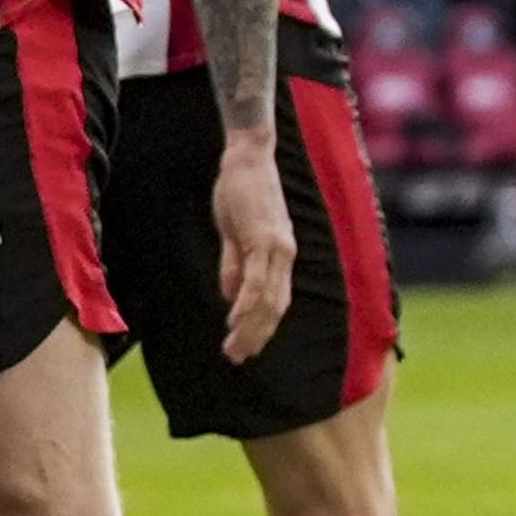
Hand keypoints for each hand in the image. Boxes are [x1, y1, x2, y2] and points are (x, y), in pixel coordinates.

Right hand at [210, 137, 296, 363]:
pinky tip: (235, 320)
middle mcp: (284, 254)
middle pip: (274, 307)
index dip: (262, 327)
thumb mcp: (234, 232)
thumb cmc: (240, 190)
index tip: (246, 347)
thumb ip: (234, 263)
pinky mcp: (263, 238)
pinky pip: (256, 278)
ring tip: (234, 348)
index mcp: (279, 255)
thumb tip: (231, 295)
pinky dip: (248, 303)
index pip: (275, 301)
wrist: (247, 158)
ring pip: (267, 299)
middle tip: (237, 358)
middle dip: (256, 336)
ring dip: (250, 327)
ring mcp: (276, 247)